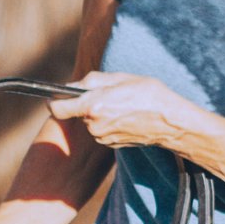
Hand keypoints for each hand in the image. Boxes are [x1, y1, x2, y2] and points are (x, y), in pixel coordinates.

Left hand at [48, 72, 200, 150]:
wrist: (170, 122)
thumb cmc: (147, 94)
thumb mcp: (119, 78)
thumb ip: (90, 81)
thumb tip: (72, 86)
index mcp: (92, 106)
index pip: (57, 108)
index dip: (54, 100)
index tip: (55, 95)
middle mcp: (93, 125)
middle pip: (76, 112)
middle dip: (85, 102)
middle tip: (107, 93)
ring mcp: (101, 137)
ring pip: (89, 121)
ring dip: (98, 112)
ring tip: (121, 104)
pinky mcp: (110, 144)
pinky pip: (100, 129)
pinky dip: (107, 121)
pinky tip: (125, 115)